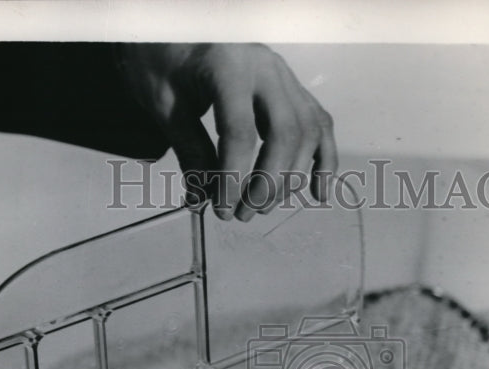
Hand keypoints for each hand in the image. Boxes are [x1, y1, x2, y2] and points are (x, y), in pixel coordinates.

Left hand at [119, 43, 336, 220]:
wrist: (178, 34)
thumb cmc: (166, 64)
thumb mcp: (166, 107)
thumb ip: (189, 152)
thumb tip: (203, 200)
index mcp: (228, 66)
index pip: (240, 133)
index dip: (233, 179)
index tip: (221, 209)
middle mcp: (266, 68)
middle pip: (285, 135)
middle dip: (266, 184)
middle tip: (242, 214)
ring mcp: (286, 78)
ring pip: (307, 134)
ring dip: (289, 180)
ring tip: (260, 207)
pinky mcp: (295, 90)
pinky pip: (320, 126)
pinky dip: (323, 161)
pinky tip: (317, 192)